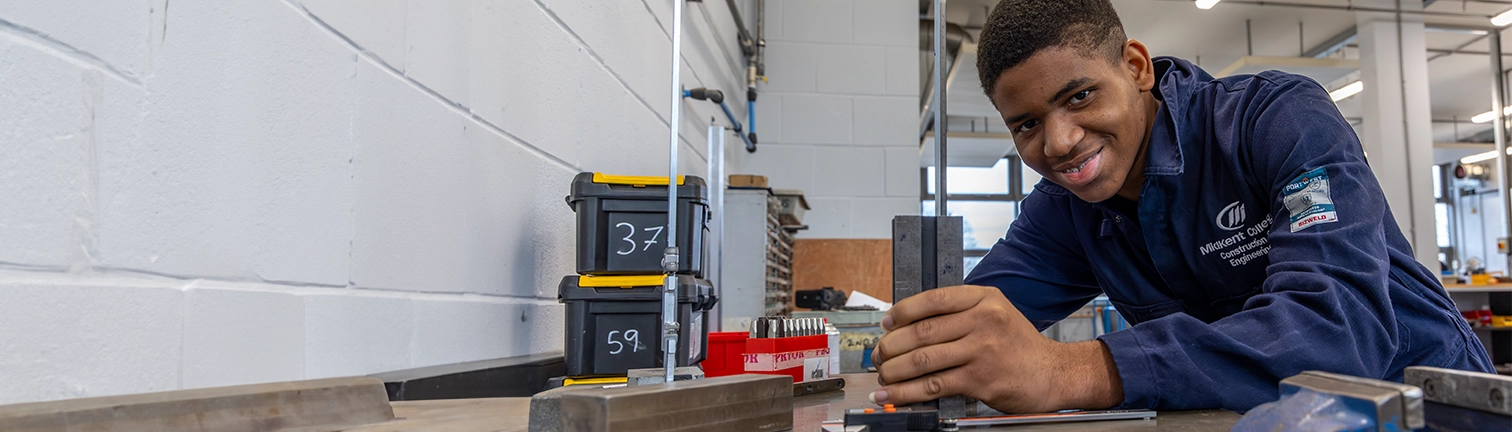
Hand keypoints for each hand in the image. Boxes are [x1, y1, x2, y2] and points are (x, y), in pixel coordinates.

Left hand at [869, 285, 1122, 412]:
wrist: (1052, 373)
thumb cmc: (1018, 344)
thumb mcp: (995, 313)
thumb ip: (959, 312)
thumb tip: (908, 323)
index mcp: (984, 299)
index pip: (933, 299)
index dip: (903, 311)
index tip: (886, 323)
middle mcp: (983, 320)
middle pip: (923, 331)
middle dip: (892, 345)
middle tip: (879, 354)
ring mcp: (982, 350)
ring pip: (924, 359)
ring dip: (894, 370)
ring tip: (882, 374)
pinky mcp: (980, 380)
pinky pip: (934, 385)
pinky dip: (906, 391)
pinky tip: (892, 394)